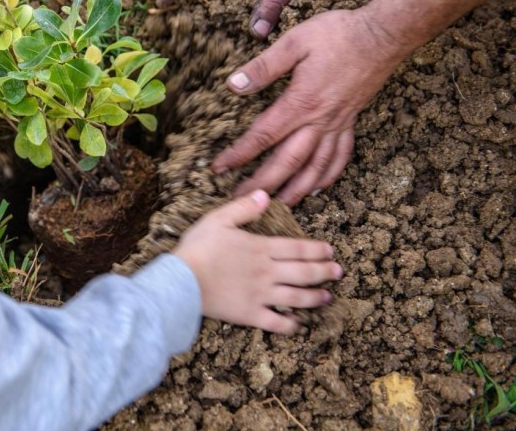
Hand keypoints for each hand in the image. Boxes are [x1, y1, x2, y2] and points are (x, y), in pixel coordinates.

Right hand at [173, 190, 341, 334]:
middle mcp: (267, 272)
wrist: (182, 281)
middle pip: (303, 272)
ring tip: (326, 297)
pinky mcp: (250, 315)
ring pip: (296, 298)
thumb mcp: (218, 219)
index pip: (297, 248)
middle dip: (324, 272)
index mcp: (261, 248)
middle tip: (338, 272)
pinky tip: (298, 325)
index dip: (316, 249)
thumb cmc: (197, 247)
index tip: (330, 251)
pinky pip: (277, 323)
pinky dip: (291, 325)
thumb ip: (243, 207)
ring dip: (314, 297)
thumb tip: (264, 194)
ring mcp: (261, 295)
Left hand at [212, 8, 405, 203]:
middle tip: (243, 200)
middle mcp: (320, 120)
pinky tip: (319, 187)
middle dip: (264, 184)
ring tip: (281, 206)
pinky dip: (329, 175)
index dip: (239, 155)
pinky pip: (341, 155)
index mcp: (301, 102)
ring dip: (298, 189)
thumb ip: (263, 67)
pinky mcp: (352, 121)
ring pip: (317, 166)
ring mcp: (339, 123)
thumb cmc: (338, 34)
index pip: (263, 136)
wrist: (384, 34)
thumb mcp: (294, 42)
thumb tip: (234, 84)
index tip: (220, 168)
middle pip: (288, 161)